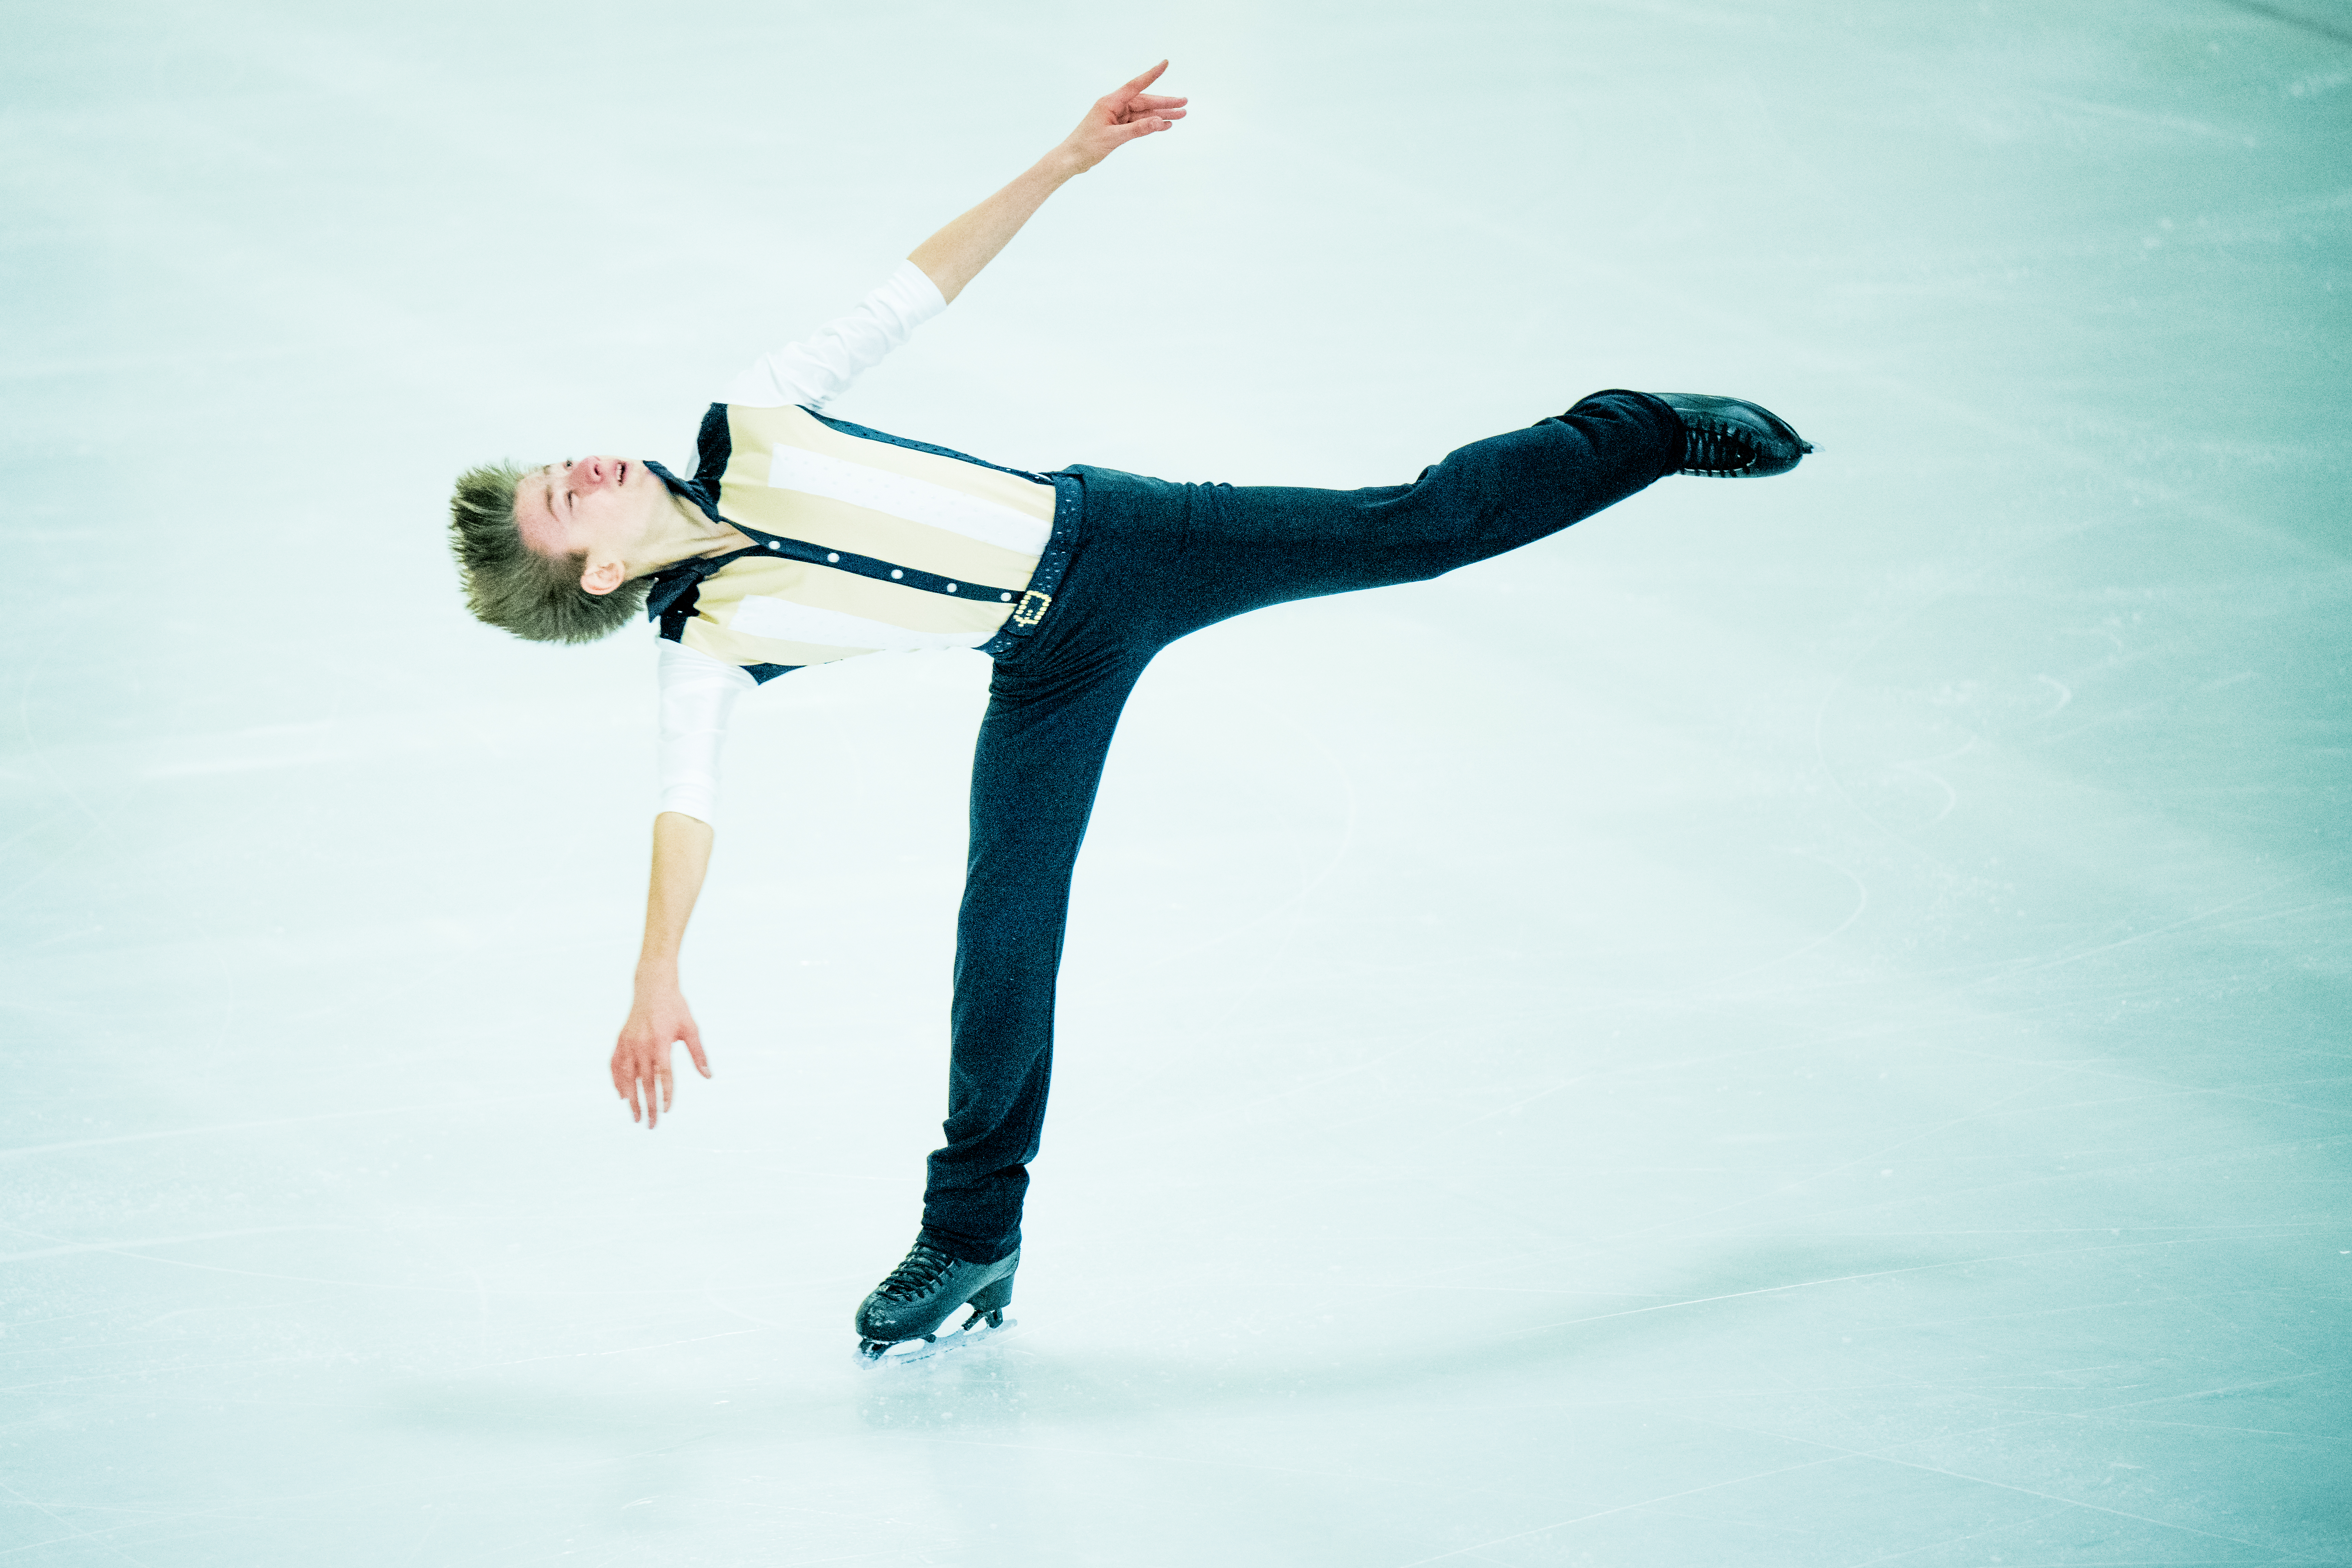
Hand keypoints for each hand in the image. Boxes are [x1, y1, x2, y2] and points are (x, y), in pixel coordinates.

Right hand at [610, 978, 710, 1128]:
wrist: (653, 987)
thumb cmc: (675, 1008)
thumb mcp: (691, 1028)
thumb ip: (699, 1054)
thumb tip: (708, 1076)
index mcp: (660, 1042)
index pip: (663, 1076)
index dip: (666, 1094)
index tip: (667, 1111)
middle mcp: (641, 1045)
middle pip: (644, 1082)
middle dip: (648, 1106)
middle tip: (652, 1125)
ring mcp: (628, 1043)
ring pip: (627, 1078)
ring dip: (631, 1100)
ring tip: (636, 1117)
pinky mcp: (620, 1041)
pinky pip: (615, 1066)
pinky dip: (617, 1082)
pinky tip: (622, 1096)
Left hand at [1060, 60, 1186, 173]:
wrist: (1071, 159)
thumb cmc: (1087, 146)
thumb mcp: (1113, 138)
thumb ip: (1137, 130)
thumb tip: (1159, 121)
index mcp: (1110, 102)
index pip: (1135, 85)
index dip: (1152, 75)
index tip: (1165, 63)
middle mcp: (1115, 106)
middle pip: (1144, 101)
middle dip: (1165, 102)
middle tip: (1185, 102)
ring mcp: (1117, 117)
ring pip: (1144, 113)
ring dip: (1162, 114)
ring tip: (1181, 115)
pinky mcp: (1118, 128)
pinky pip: (1139, 124)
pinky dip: (1151, 124)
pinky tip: (1165, 125)